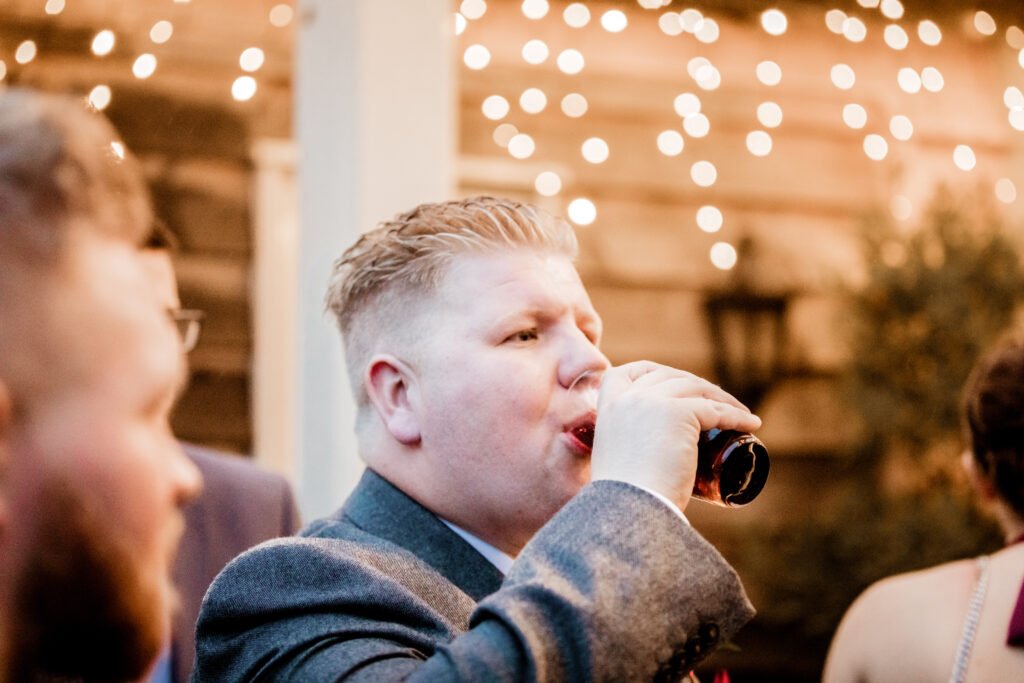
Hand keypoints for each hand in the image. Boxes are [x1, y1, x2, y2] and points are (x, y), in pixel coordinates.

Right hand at [590, 361, 761, 511]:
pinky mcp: (679, 413)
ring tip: (740, 415)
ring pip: (697, 389)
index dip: (654, 372)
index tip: (675, 383)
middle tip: (717, 403)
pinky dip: (737, 417)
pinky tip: (751, 424)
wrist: (630, 509)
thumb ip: (625, 445)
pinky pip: (716, 410)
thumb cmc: (626, 497)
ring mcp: (652, 401)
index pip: (628, 372)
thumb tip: (646, 454)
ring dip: (723, 400)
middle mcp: (627, 396)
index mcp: (608, 405)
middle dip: (697, 385)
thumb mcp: (616, 457)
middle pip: (670, 376)